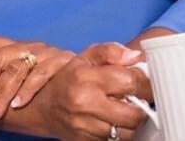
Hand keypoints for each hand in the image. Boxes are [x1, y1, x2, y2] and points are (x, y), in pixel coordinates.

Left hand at [0, 36, 75, 123]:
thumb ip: (2, 79)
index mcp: (17, 46)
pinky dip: (27, 90)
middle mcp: (30, 46)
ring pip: (16, 68)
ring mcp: (46, 52)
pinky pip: (41, 74)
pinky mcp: (63, 61)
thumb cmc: (47, 84)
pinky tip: (17, 105)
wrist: (88, 79)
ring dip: (1, 94)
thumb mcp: (23, 77)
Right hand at [34, 50, 150, 140]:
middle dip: (140, 106)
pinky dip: (119, 132)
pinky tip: (113, 122)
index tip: (141, 81)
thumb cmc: (68, 79)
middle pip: (134, 113)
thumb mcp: (85, 58)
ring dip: (131, 123)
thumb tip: (135, 57)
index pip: (130, 81)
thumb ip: (110, 51)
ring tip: (125, 111)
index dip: (142, 81)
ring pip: (128, 132)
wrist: (43, 107)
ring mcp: (85, 126)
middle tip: (136, 99)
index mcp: (85, 77)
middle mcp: (84, 103)